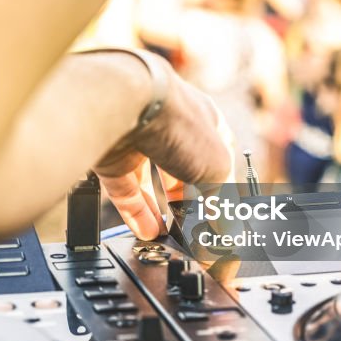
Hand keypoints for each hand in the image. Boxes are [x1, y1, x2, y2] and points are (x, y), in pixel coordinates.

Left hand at [93, 53, 232, 238]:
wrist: (123, 104)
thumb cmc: (177, 121)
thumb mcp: (217, 166)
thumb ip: (222, 200)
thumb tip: (227, 231)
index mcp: (204, 120)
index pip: (220, 159)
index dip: (223, 190)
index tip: (224, 219)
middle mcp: (171, 128)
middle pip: (185, 173)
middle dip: (191, 205)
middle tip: (196, 232)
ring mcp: (140, 141)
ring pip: (152, 182)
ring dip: (161, 212)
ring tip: (169, 237)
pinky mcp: (112, 156)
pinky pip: (126, 190)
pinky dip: (136, 212)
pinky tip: (148, 232)